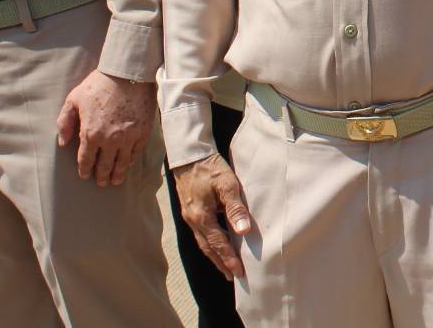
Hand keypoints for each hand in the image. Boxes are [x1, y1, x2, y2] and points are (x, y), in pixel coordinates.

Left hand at [55, 71, 156, 185]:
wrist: (128, 74)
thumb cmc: (98, 84)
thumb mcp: (73, 100)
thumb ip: (64, 122)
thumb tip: (63, 143)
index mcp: (91, 133)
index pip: (86, 159)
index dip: (84, 169)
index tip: (84, 175)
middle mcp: (109, 140)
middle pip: (104, 165)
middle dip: (101, 176)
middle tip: (101, 183)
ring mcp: (128, 138)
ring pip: (121, 163)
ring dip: (117, 175)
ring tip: (115, 181)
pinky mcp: (142, 133)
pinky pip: (135, 153)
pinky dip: (130, 161)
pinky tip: (127, 164)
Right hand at [173, 154, 252, 279]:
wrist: (189, 155)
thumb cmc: (209, 167)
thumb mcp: (226, 184)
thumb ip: (235, 208)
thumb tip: (243, 231)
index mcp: (201, 216)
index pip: (217, 244)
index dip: (228, 259)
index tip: (239, 273)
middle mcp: (192, 220)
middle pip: (207, 248)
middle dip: (220, 263)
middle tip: (232, 277)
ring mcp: (189, 216)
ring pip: (202, 242)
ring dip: (214, 255)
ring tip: (225, 266)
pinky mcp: (190, 210)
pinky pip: (200, 233)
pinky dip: (209, 243)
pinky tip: (216, 244)